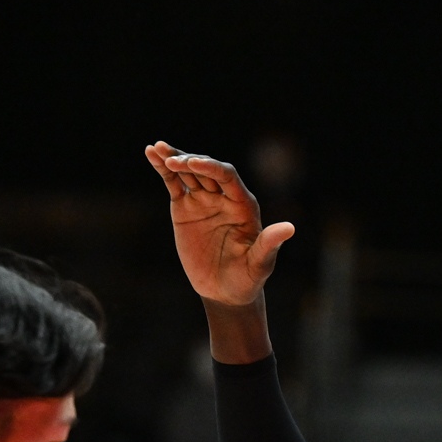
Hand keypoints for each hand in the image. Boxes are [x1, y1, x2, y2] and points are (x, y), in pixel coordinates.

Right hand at [144, 142, 294, 307]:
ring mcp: (204, 200)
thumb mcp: (259, 264)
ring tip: (157, 149)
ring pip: (188, 172)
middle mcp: (224, 197)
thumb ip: (270, 244)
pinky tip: (151, 154)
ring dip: (173, 158)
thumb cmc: (247, 279)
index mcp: (244, 205)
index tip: (193, 164)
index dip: (211, 168)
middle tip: (173, 161)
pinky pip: (174, 183)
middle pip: (207, 170)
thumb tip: (290, 228)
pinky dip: (163, 169)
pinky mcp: (185, 207)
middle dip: (190, 162)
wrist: (225, 292)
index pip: (228, 177)